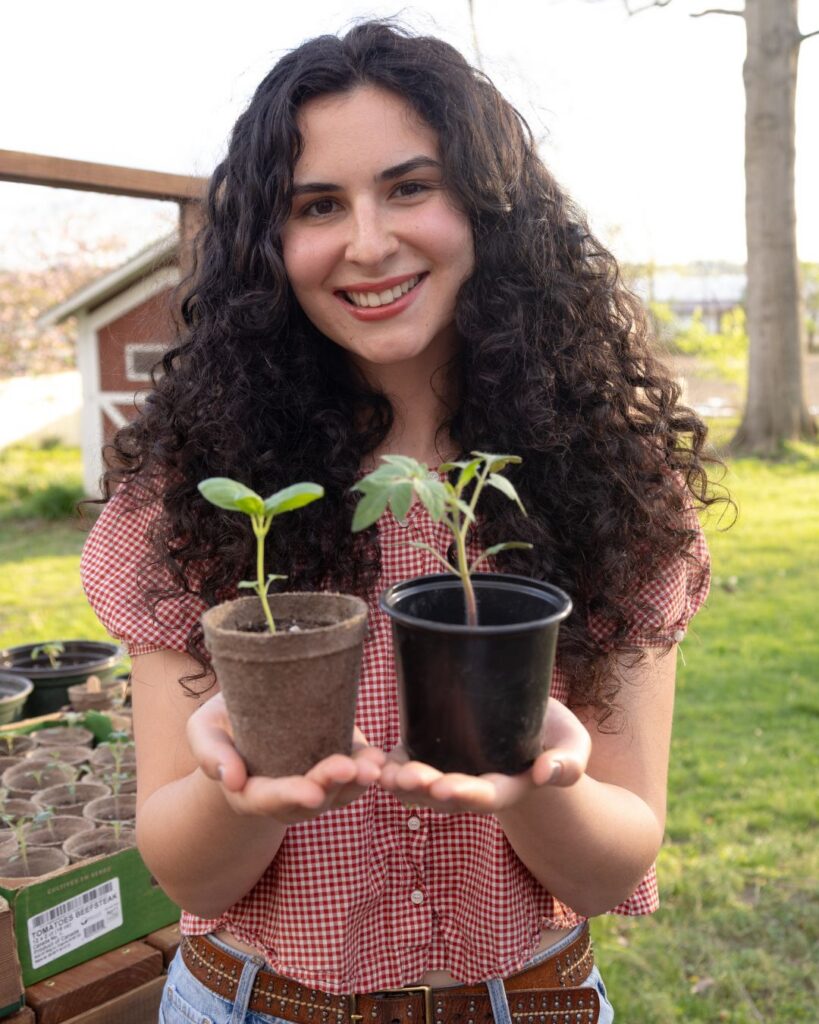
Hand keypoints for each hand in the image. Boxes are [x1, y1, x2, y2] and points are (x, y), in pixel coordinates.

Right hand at [187, 692, 384, 823]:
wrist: (248, 718)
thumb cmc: (222, 727)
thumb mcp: (203, 731)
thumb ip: (209, 753)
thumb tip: (230, 779)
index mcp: (252, 793)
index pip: (271, 799)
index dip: (291, 795)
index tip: (311, 793)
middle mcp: (289, 795)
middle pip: (313, 798)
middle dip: (332, 784)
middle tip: (349, 769)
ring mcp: (317, 782)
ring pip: (342, 791)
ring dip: (359, 781)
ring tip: (374, 765)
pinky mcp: (339, 761)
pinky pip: (357, 773)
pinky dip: (370, 768)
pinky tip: (381, 758)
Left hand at [379, 698, 590, 814]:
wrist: (533, 723)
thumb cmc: (556, 735)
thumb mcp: (573, 745)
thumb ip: (568, 763)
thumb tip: (546, 773)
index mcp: (508, 787)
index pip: (485, 796)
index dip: (465, 794)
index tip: (445, 787)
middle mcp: (473, 787)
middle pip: (444, 796)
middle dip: (424, 788)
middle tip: (405, 778)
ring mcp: (449, 771)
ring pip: (418, 786)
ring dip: (398, 782)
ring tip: (382, 772)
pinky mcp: (431, 753)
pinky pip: (404, 765)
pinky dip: (387, 766)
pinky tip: (369, 761)